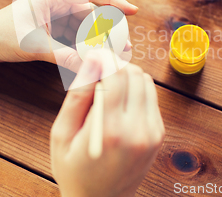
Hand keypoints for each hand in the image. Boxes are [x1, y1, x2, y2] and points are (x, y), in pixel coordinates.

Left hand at [0, 0, 136, 71]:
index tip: (133, 11)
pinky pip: (76, 38)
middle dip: (108, 32)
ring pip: (86, 28)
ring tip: (115, 57)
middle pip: (92, 15)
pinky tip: (95, 60)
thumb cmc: (0, 35)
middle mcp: (58, 2)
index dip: (115, 1)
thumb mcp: (35, 47)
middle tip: (124, 49)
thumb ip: (65, 57)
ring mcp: (56, 16)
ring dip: (98, 42)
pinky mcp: (54, 29)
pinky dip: (85, 48)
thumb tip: (92, 69)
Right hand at [51, 51, 164, 196]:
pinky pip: (151, 96)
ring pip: (145, 81)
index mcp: (110, 131)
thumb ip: (78, 95)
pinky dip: (136, 91)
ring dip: (127, 77)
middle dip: (115, 65)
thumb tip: (93, 60)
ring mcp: (152, 133)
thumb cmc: (73, 170)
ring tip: (107, 89)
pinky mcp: (159, 135)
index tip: (93, 51)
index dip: (105, 57)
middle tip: (97, 72)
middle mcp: (138, 131)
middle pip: (134, 73)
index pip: (117, 75)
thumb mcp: (62, 134)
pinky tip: (119, 103)